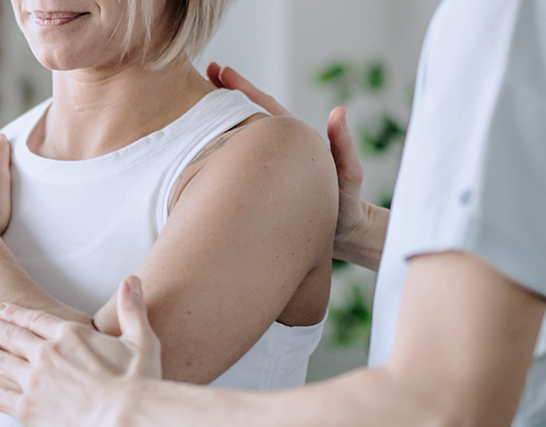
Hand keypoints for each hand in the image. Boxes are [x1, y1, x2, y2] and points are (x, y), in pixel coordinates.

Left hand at [0, 276, 161, 426]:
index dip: (16, 312)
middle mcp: (46, 353)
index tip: (1, 307)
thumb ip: (132, 309)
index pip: (35, 319)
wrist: (126, 416)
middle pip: (12, 335)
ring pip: (1, 361)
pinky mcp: (28, 409)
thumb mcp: (141, 338)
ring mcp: (33, 381)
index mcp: (70, 336)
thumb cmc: (139, 380)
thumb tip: (132, 279)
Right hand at [206, 63, 371, 260]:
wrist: (346, 235)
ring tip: (195, 107)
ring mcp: (269, 169)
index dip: (243, 90)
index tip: (222, 72)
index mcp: (293, 141)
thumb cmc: (349, 205)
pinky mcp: (262, 188)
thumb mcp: (349, 173)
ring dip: (220, 124)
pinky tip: (202, 152)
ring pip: (240, 140)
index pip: (265, 109)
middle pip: (248, 117)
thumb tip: (338, 112)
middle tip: (206, 72)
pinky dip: (221, 153)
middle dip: (226, 95)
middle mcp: (279, 152)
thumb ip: (343, 145)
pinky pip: (238, 166)